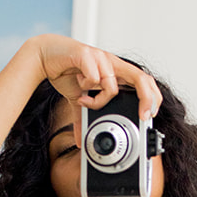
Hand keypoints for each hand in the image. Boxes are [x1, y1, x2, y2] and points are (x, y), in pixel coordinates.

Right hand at [30, 35, 162, 131]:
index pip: (143, 81)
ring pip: (112, 86)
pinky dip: (86, 85)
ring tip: (83, 99)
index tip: (149, 117)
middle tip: (144, 116)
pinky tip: (77, 83)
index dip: (152, 97)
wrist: (44, 56)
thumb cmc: (65, 72)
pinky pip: (94, 76)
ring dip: (98, 100)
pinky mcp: (87, 54)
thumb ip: (83, 117)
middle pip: (141, 78)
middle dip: (147, 99)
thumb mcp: (77, 100)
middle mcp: (112, 63)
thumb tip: (80, 141)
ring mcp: (101, 58)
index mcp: (114, 71)